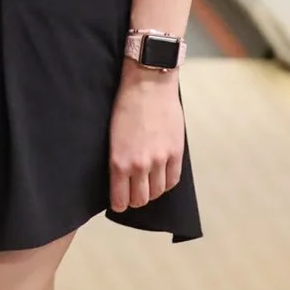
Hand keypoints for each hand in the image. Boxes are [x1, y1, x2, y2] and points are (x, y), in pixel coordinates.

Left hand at [108, 62, 184, 212]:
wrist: (148, 85)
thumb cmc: (125, 106)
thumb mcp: (113, 136)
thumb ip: (119, 159)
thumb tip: (122, 178)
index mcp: (119, 161)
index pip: (121, 198)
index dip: (120, 204)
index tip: (119, 204)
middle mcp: (140, 165)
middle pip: (140, 199)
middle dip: (135, 199)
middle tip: (133, 194)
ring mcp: (160, 160)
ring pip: (157, 192)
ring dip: (151, 192)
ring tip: (147, 185)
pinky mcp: (176, 153)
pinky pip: (173, 180)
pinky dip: (166, 183)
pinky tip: (161, 177)